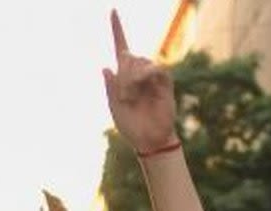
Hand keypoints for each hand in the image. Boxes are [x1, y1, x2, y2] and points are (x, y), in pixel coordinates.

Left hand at [103, 11, 177, 153]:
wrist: (149, 139)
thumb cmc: (131, 126)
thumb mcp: (114, 107)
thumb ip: (109, 88)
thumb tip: (106, 67)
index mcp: (125, 76)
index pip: (122, 47)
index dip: (117, 29)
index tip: (112, 10)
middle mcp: (139, 73)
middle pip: (129, 56)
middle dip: (122, 74)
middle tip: (123, 96)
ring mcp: (152, 76)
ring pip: (140, 62)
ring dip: (131, 79)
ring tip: (131, 97)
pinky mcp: (164, 82)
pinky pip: (155, 68)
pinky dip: (145, 75)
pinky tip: (141, 87)